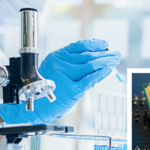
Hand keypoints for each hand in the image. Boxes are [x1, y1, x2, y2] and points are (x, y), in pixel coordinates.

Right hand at [0, 38, 120, 123]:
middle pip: (88, 55)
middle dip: (105, 54)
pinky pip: (90, 79)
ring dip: (106, 62)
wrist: (34, 105)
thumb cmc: (44, 89)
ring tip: (114, 60)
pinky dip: (101, 74)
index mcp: (57, 56)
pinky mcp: (72, 90)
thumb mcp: (53, 70)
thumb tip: (92, 60)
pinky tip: (107, 71)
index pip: (79, 46)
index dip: (94, 44)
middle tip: (115, 54)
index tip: (104, 44)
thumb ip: (69, 64)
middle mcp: (61, 64)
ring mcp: (67, 76)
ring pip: (91, 65)